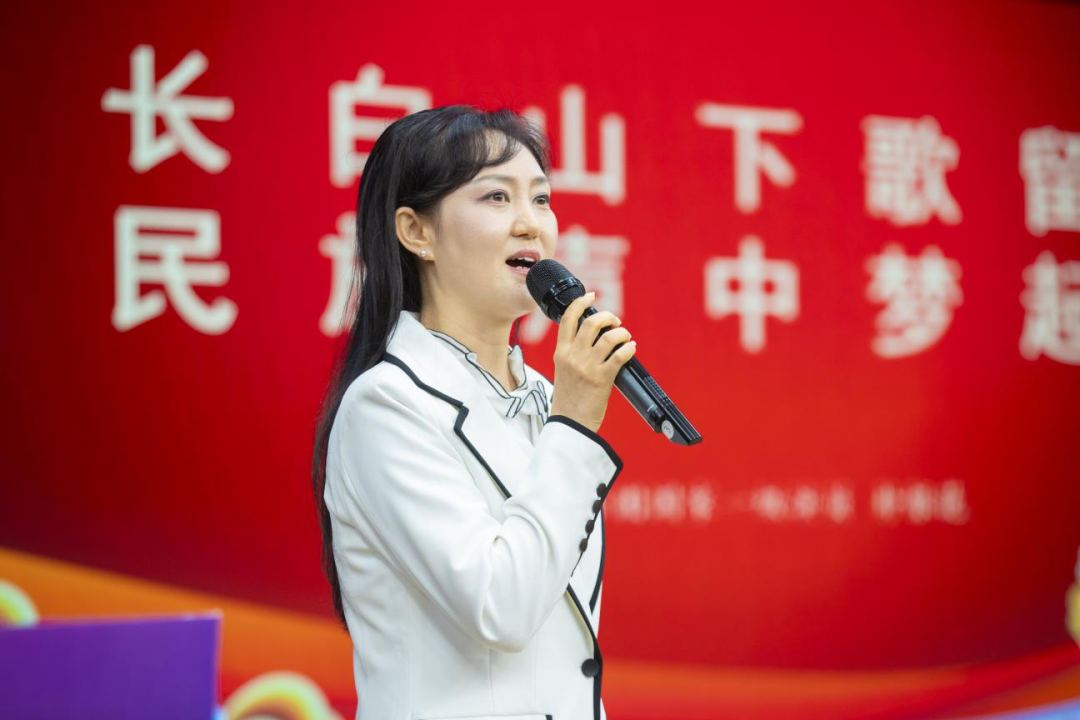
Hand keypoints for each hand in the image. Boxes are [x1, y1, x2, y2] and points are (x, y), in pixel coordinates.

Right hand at [548, 292, 637, 433]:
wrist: (570, 423)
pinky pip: (620, 355)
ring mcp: (587, 366)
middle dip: (607, 317)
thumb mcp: (563, 370)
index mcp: (561, 353)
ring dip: (621, 333)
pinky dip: (629, 348)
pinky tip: (631, 349)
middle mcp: (572, 356)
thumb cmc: (569, 399)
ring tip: (625, 337)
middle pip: (591, 322)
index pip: (567, 319)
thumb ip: (573, 353)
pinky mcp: (602, 378)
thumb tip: (594, 337)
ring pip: (608, 337)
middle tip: (615, 323)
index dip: (580, 302)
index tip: (590, 296)